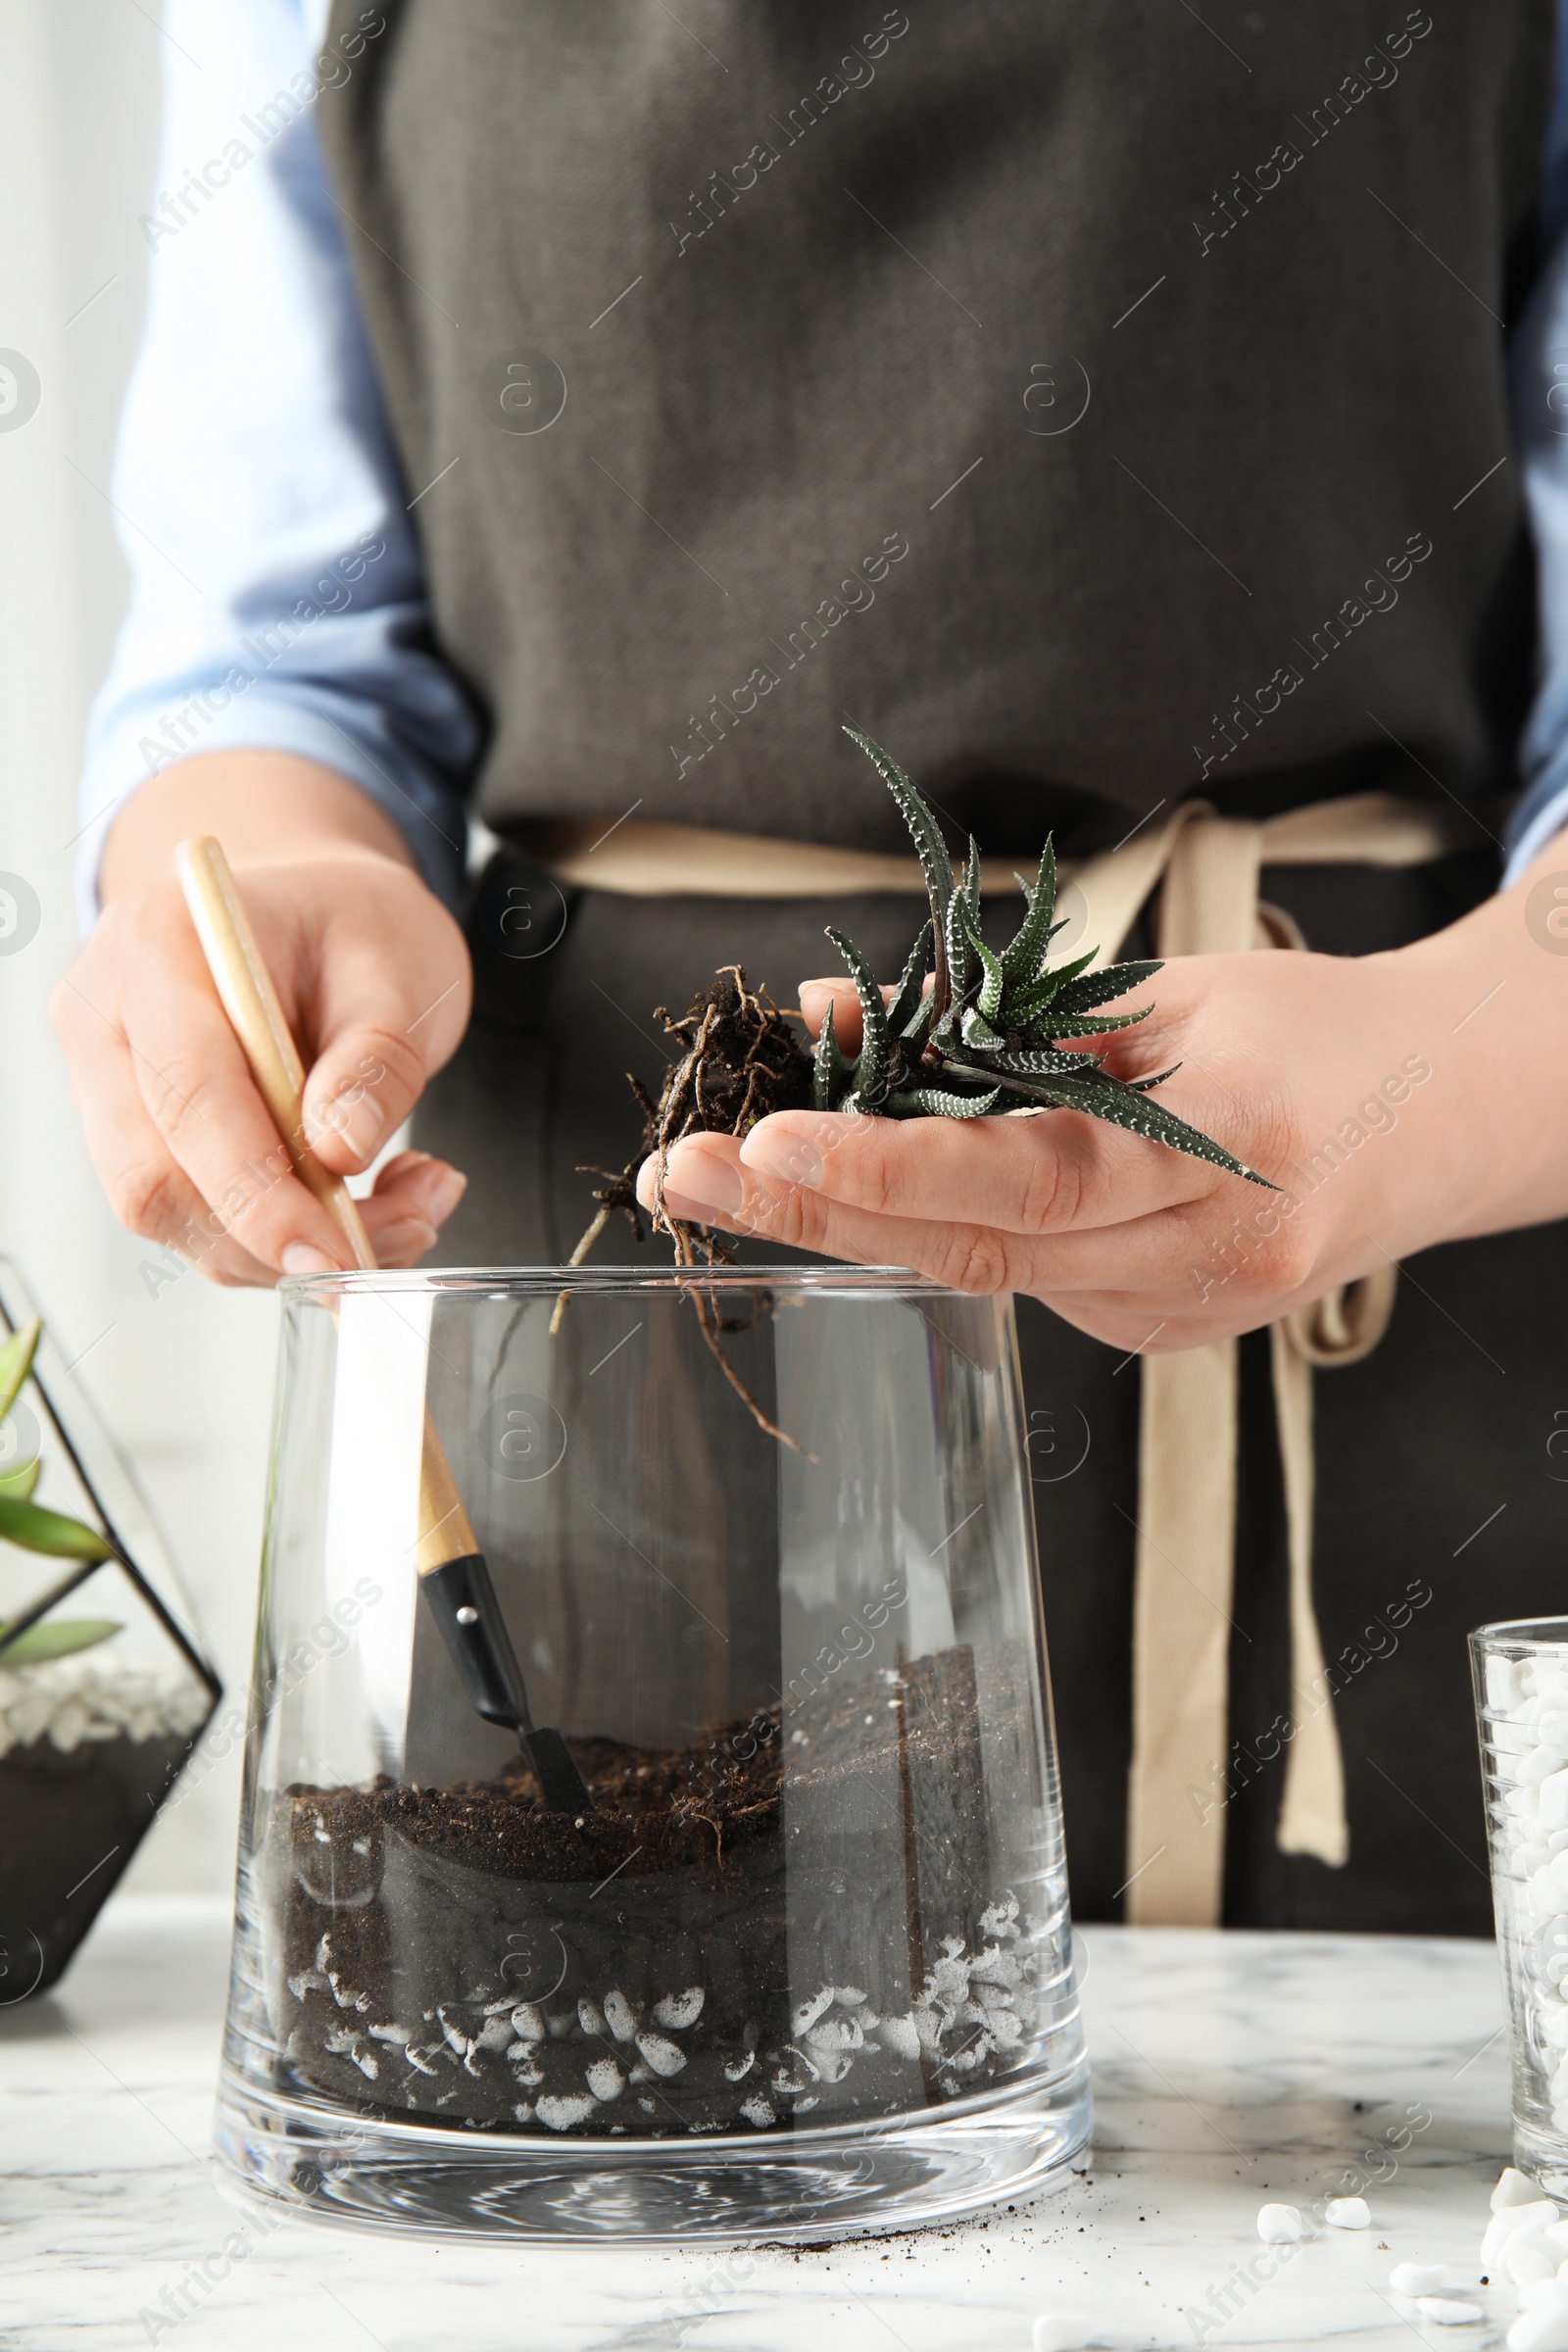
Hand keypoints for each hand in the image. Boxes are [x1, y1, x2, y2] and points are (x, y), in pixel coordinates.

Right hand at [53, 754, 471, 1285]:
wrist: (316, 915)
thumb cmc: (351, 924)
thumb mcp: (399, 965)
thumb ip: (376, 1055)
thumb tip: (340, 1148)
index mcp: (161, 945)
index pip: (187, 1094)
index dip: (255, 1190)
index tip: (334, 1249)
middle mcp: (108, 1017)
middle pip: (155, 1177)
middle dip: (279, 1234)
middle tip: (407, 1226)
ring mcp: (108, 1083)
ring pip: (175, 1216)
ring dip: (293, 1244)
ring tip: (409, 1205)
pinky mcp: (134, 1136)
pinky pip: (197, 1218)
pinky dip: (284, 1233)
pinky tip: (361, 1199)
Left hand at [635, 843, 1567, 1350]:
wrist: (1437, 1118)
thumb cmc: (1306, 1029)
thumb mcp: (1162, 989)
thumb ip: (997, 1019)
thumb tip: (827, 1020)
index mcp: (1234, 1142)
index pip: (1029, 1170)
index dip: (889, 1163)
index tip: (770, 1136)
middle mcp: (1216, 1252)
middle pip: (981, 1247)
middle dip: (817, 1208)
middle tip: (688, 1173)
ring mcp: (1193, 1315)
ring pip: (987, 1277)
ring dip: (852, 1226)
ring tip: (738, 1173)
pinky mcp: (1166, 1339)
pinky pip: (1027, 1289)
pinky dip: (941, 1238)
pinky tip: (869, 1197)